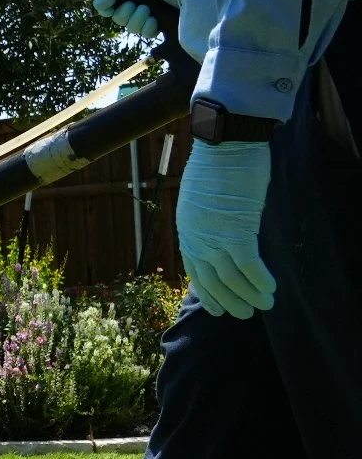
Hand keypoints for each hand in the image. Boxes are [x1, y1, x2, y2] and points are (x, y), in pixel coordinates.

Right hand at [93, 0, 176, 38]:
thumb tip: (99, 8)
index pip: (111, 1)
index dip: (108, 5)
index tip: (111, 4)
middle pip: (117, 16)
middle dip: (123, 13)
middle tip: (136, 5)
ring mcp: (153, 11)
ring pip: (130, 26)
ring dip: (136, 20)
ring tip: (149, 11)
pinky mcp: (164, 23)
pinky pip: (146, 33)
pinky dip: (147, 28)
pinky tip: (155, 21)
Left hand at [176, 140, 276, 318]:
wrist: (223, 143)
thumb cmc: (217, 166)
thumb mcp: (203, 199)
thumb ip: (208, 221)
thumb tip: (222, 235)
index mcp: (187, 230)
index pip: (194, 270)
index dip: (207, 292)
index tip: (216, 308)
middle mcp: (196, 237)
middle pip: (212, 279)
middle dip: (229, 300)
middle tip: (245, 314)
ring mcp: (215, 235)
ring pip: (231, 276)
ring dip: (249, 295)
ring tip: (265, 305)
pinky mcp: (237, 228)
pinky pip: (248, 263)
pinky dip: (259, 279)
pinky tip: (270, 289)